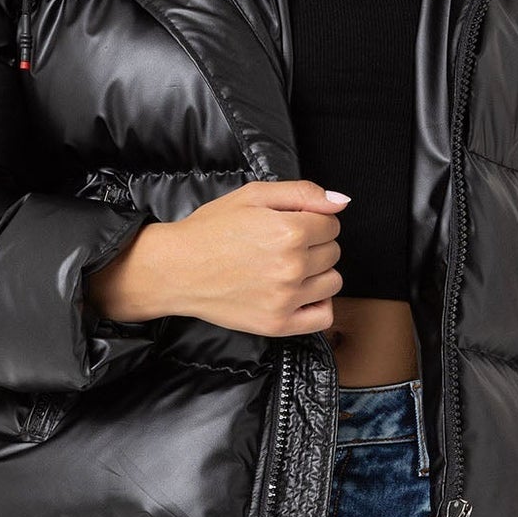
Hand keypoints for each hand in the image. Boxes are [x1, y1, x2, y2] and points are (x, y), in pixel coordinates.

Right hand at [86, 181, 347, 336]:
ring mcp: (286, 298)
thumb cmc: (210, 230)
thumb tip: (341, 202)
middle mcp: (293, 266)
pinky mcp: (278, 324)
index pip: (332, 225)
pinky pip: (323, 316)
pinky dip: (318, 305)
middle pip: (333, 252)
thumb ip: (302, 193)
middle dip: (314, 246)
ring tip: (287, 270)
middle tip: (281, 246)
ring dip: (317, 274)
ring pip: (332, 282)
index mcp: (290, 231)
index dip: (313, 221)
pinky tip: (298, 294)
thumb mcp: (253, 195)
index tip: (290, 224)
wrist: (176, 269)